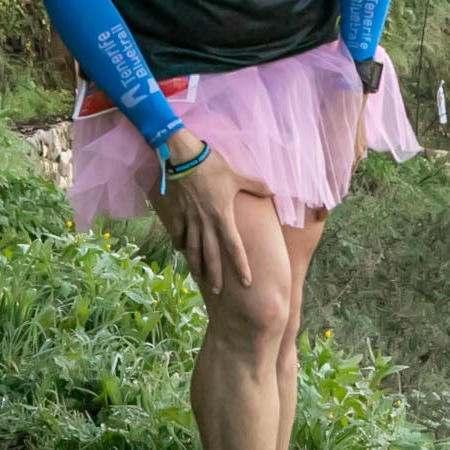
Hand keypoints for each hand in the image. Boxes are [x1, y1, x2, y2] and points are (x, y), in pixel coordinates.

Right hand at [156, 129, 268, 294]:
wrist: (182, 157)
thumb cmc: (211, 166)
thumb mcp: (236, 176)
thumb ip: (254, 185)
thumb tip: (272, 190)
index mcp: (222, 217)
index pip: (234, 247)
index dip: (241, 266)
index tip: (247, 283)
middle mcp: (205, 223)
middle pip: (211, 255)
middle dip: (215, 275)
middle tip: (218, 292)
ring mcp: (189, 220)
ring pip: (192, 249)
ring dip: (196, 265)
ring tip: (198, 278)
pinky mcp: (176, 214)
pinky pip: (178, 234)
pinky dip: (180, 244)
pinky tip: (182, 252)